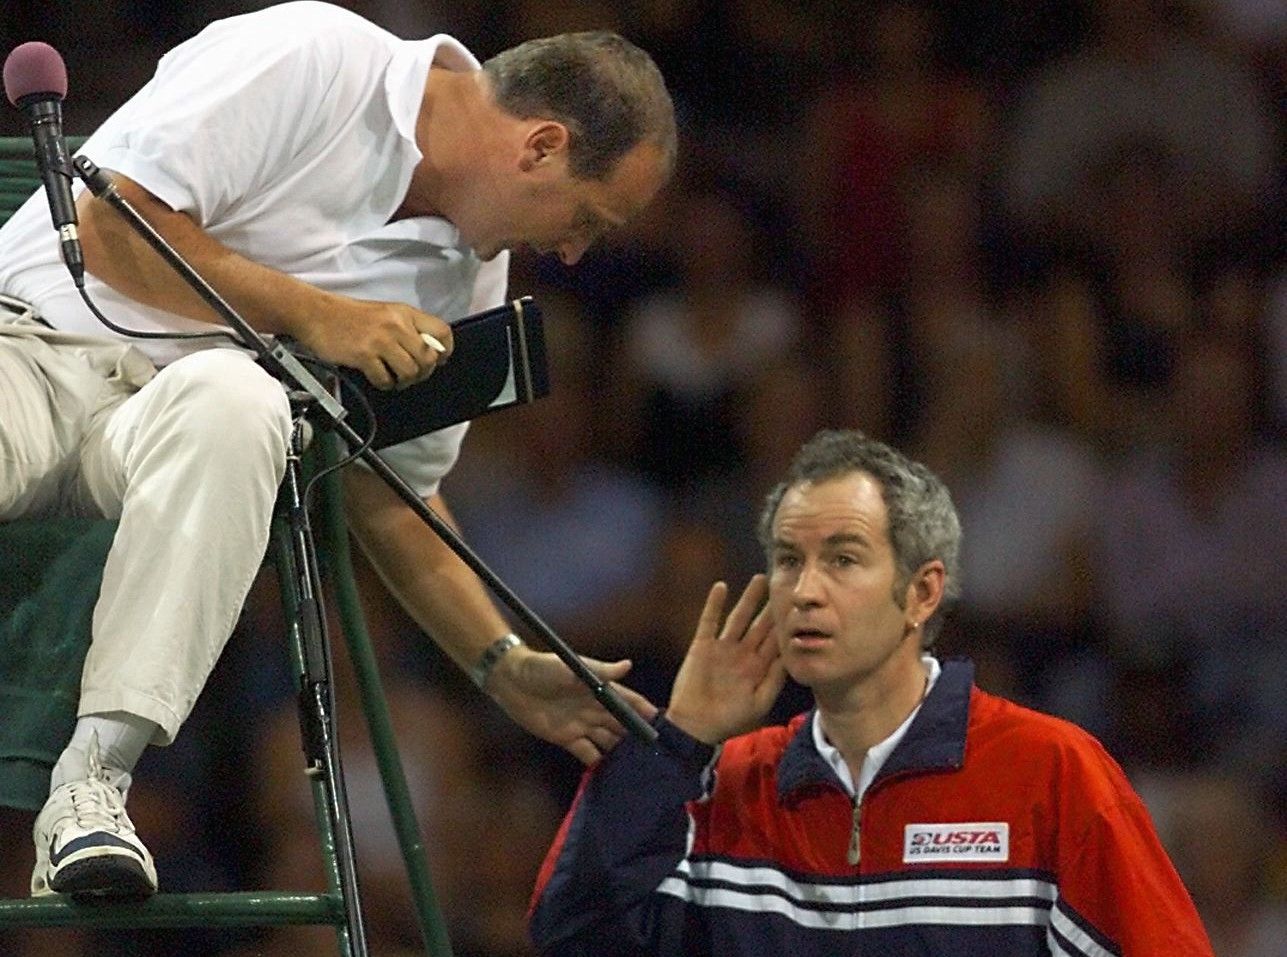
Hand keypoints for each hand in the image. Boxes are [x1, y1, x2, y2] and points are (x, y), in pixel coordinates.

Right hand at [294, 298, 453, 389]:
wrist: (315, 313)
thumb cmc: (348, 315)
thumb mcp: (385, 313)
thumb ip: (407, 328)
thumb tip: (429, 351)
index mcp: (404, 313)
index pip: (442, 332)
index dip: (445, 351)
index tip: (439, 360)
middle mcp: (396, 324)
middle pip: (428, 358)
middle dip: (423, 373)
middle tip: (411, 375)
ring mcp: (380, 340)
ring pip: (410, 371)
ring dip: (404, 381)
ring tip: (395, 379)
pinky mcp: (364, 354)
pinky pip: (386, 379)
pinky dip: (384, 384)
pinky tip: (378, 378)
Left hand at [486, 645, 656, 765]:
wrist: (509, 680)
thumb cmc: (540, 667)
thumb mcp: (569, 667)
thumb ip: (599, 671)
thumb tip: (627, 665)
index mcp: (598, 689)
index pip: (628, 702)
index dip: (645, 712)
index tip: (664, 725)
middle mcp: (594, 708)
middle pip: (621, 725)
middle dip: (637, 737)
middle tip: (656, 754)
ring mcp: (581, 724)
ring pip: (608, 741)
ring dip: (621, 753)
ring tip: (638, 769)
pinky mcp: (566, 738)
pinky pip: (587, 752)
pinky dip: (598, 763)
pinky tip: (610, 775)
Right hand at [665, 575, 786, 745]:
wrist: (695, 727)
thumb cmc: (729, 720)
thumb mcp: (759, 703)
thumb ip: (775, 680)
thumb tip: (791, 657)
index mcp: (758, 667)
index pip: (776, 642)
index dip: (789, 626)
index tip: (803, 609)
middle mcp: (742, 654)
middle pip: (761, 625)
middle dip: (773, 607)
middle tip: (787, 586)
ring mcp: (723, 648)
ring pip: (739, 617)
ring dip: (749, 599)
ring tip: (761, 580)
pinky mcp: (703, 645)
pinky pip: (709, 620)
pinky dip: (714, 604)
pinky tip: (721, 587)